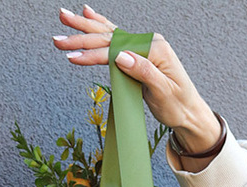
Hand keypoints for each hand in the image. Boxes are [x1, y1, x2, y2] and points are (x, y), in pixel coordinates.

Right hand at [53, 7, 220, 162]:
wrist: (189, 112)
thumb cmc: (178, 105)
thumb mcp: (163, 92)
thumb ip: (143, 71)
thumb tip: (120, 56)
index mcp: (154, 49)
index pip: (115, 50)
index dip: (92, 54)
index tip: (72, 57)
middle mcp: (148, 43)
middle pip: (109, 37)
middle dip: (81, 37)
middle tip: (57, 38)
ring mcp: (143, 46)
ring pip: (109, 33)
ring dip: (85, 27)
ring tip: (64, 17)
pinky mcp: (139, 53)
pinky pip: (115, 37)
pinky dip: (100, 25)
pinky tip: (88, 13)